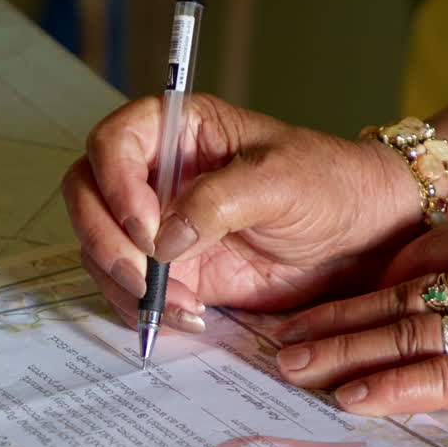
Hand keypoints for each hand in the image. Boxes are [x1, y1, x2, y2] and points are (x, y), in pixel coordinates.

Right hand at [62, 94, 417, 331]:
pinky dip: (147, 309)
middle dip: (106, 240)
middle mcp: (155, 173)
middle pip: (88, 196)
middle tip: (144, 275)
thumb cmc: (328, 185)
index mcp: (177, 129)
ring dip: (126, 283)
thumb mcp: (280, 180)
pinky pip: (131, 289)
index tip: (147, 227)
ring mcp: (157, 223)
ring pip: (100, 248)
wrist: (360, 236)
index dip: (114, 184)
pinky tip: (189, 317)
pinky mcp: (171, 268)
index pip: (111, 143)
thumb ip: (219, 200)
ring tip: (183, 305)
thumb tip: (164, 237)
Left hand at [273, 223, 447, 446]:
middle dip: (331, 318)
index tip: (330, 297)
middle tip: (282, 334)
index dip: (366, 283)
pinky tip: (349, 397)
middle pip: (390, 300)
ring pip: (398, 336)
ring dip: (338, 352)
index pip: (417, 258)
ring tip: (291, 367)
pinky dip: (387, 389)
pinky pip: (435, 380)